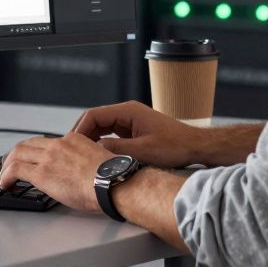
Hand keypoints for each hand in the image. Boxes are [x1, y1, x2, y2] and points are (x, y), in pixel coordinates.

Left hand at [0, 132, 111, 212]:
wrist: (114, 183)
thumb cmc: (112, 178)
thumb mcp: (98, 160)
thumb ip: (84, 160)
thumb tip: (80, 172)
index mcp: (73, 139)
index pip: (46, 142)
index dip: (34, 150)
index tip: (30, 158)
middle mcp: (59, 145)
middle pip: (28, 144)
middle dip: (16, 154)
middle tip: (10, 164)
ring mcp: (49, 157)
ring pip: (18, 154)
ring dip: (7, 165)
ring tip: (4, 176)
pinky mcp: (42, 173)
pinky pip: (15, 170)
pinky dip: (6, 176)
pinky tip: (5, 184)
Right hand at [72, 100, 210, 168]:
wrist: (194, 147)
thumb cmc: (175, 146)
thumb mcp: (143, 151)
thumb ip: (116, 150)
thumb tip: (94, 150)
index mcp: (128, 111)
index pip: (93, 115)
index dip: (80, 130)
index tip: (72, 145)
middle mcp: (127, 113)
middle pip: (95, 120)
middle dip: (82, 134)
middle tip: (72, 152)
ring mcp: (130, 121)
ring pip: (101, 127)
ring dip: (91, 140)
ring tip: (82, 156)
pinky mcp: (133, 131)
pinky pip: (111, 134)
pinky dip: (102, 143)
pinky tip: (98, 156)